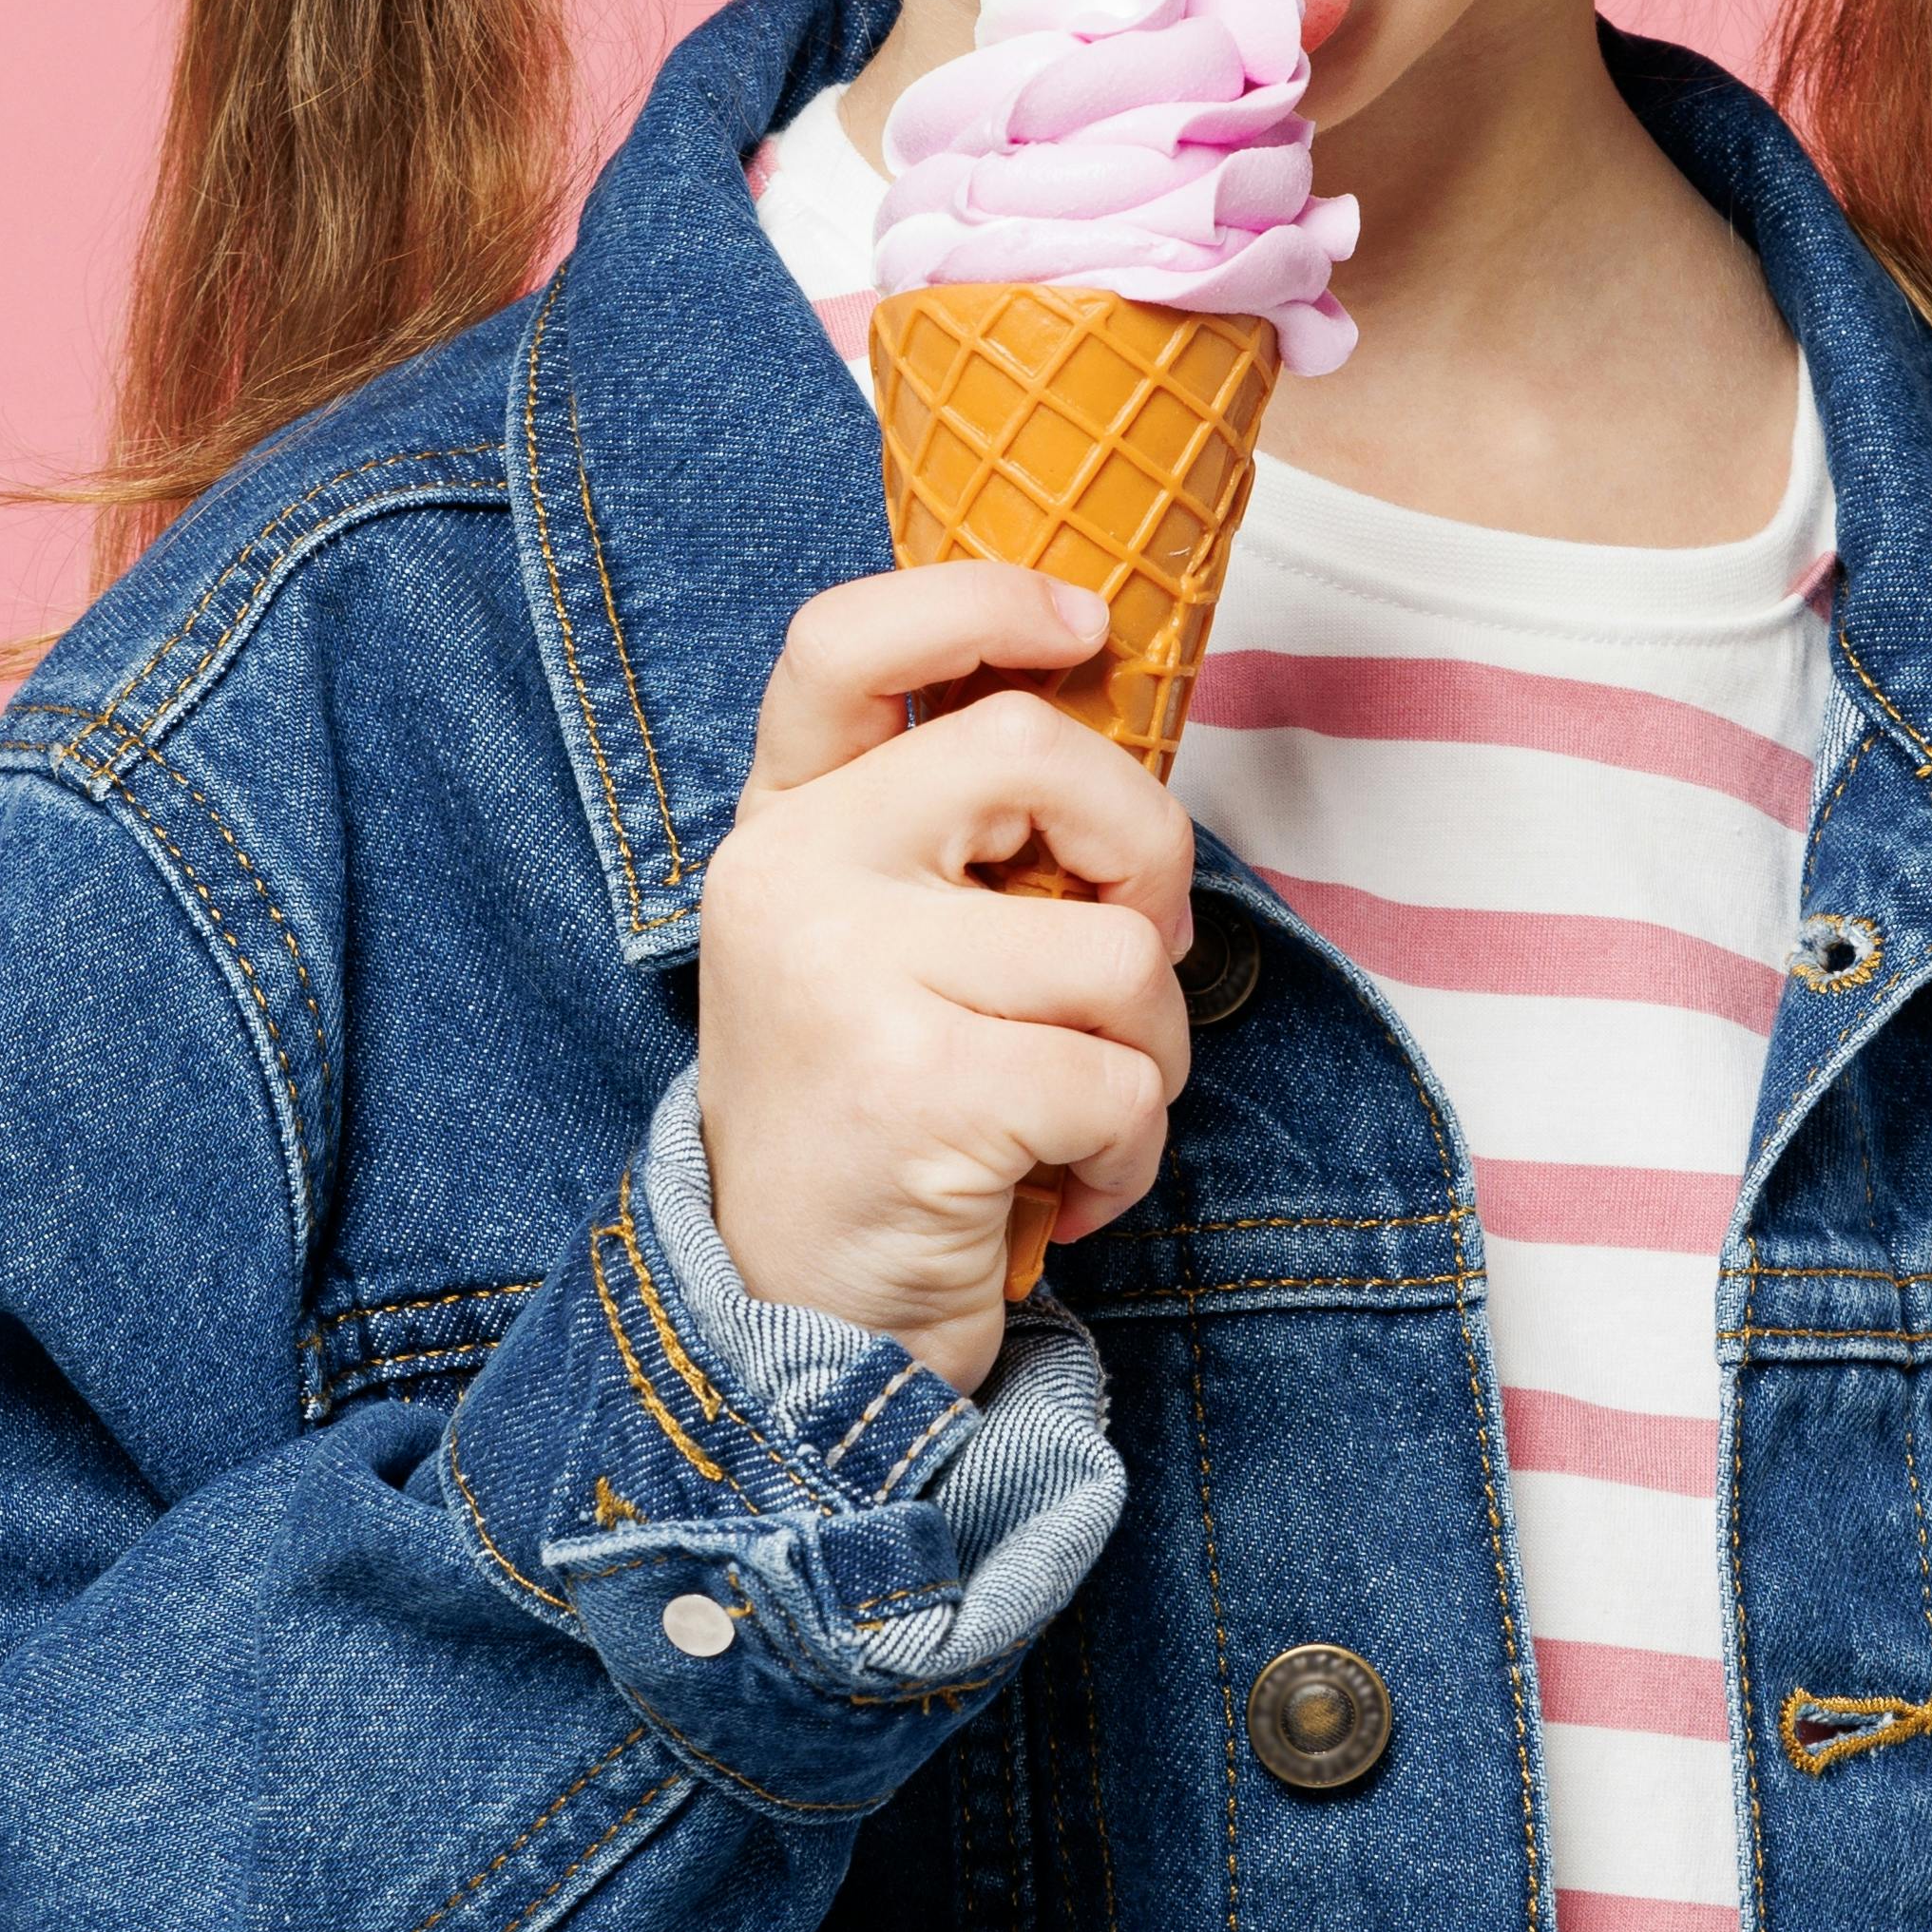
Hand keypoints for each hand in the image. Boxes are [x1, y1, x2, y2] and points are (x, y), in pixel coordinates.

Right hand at [690, 562, 1194, 1392]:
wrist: (793, 1331)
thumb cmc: (880, 1126)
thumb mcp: (879, 954)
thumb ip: (955, 846)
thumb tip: (1113, 736)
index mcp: (782, 829)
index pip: (844, 644)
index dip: (977, 600)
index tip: (1085, 624)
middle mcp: (792, 880)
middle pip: (1035, 754)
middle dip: (1148, 853)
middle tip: (1142, 959)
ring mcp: (846, 978)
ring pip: (1116, 946)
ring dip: (1148, 1055)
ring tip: (1072, 1121)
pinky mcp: (920, 1088)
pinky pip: (1119, 1078)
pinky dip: (1129, 1154)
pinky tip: (1058, 1195)